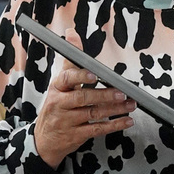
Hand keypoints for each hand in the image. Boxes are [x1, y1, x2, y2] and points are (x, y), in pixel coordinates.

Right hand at [34, 30, 135, 169]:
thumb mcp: (59, 83)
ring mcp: (67, 121)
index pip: (67, 79)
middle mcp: (60, 104)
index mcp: (57, 87)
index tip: (94, 74)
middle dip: (105, 95)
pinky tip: (126, 120)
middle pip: (83, 98)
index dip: (81, 76)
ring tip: (131, 104)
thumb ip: (70, 60)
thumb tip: (71, 33)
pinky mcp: (76, 135)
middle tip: (122, 92)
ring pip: (93, 114)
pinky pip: (97, 129)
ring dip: (115, 109)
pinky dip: (114, 125)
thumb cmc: (55, 106)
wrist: (43, 140)